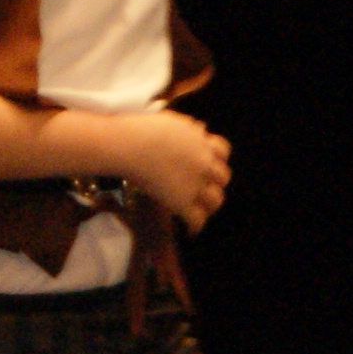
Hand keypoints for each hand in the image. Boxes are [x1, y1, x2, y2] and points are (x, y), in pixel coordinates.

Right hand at [120, 111, 231, 231]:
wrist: (128, 145)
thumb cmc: (141, 130)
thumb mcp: (172, 121)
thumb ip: (189, 128)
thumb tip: (200, 130)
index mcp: (201, 142)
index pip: (223, 150)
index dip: (217, 158)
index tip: (209, 163)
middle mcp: (203, 162)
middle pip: (223, 177)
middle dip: (216, 183)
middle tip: (205, 190)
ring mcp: (194, 183)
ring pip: (216, 200)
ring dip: (210, 206)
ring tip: (201, 212)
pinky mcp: (181, 201)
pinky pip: (197, 220)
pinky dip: (195, 227)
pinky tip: (190, 231)